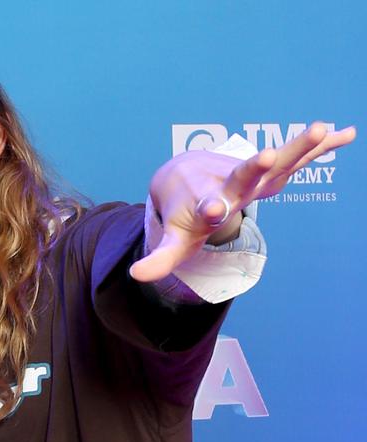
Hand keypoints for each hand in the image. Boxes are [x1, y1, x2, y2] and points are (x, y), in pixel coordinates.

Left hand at [130, 121, 356, 282]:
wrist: (182, 177)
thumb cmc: (181, 214)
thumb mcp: (172, 240)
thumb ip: (158, 259)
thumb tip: (134, 277)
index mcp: (206, 202)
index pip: (208, 206)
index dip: (210, 208)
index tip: (213, 210)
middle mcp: (230, 184)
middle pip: (243, 175)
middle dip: (253, 167)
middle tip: (266, 156)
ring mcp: (251, 176)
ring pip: (276, 161)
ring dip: (297, 146)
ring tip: (322, 127)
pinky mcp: (267, 172)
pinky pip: (297, 159)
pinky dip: (321, 148)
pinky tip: (349, 132)